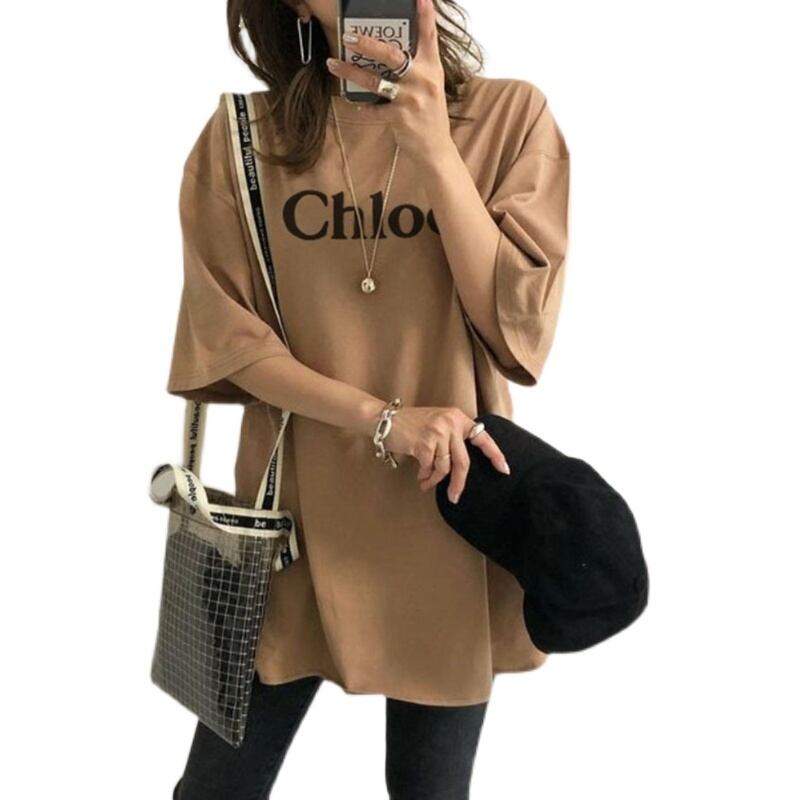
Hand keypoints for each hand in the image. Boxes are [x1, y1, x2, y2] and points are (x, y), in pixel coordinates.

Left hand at [325, 0, 453, 164]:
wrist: (435, 150)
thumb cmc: (429, 115)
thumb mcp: (430, 86)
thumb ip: (417, 68)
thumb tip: (393, 50)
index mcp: (433, 68)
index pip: (430, 36)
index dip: (425, 15)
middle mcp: (423, 80)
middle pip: (393, 55)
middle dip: (368, 43)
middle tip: (347, 36)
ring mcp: (411, 99)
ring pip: (376, 81)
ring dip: (350, 71)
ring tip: (332, 64)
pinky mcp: (400, 117)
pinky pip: (374, 109)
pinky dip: (362, 107)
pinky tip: (353, 103)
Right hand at [383, 406, 510, 502]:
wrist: (384, 419)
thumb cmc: (411, 424)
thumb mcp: (438, 422)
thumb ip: (452, 437)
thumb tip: (462, 466)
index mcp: (458, 418)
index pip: (482, 438)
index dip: (495, 455)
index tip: (504, 470)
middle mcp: (450, 423)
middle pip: (463, 461)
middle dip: (459, 483)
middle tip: (454, 497)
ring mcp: (437, 433)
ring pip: (445, 467)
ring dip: (436, 480)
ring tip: (426, 483)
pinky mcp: (424, 443)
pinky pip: (430, 468)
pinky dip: (426, 476)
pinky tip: (420, 476)